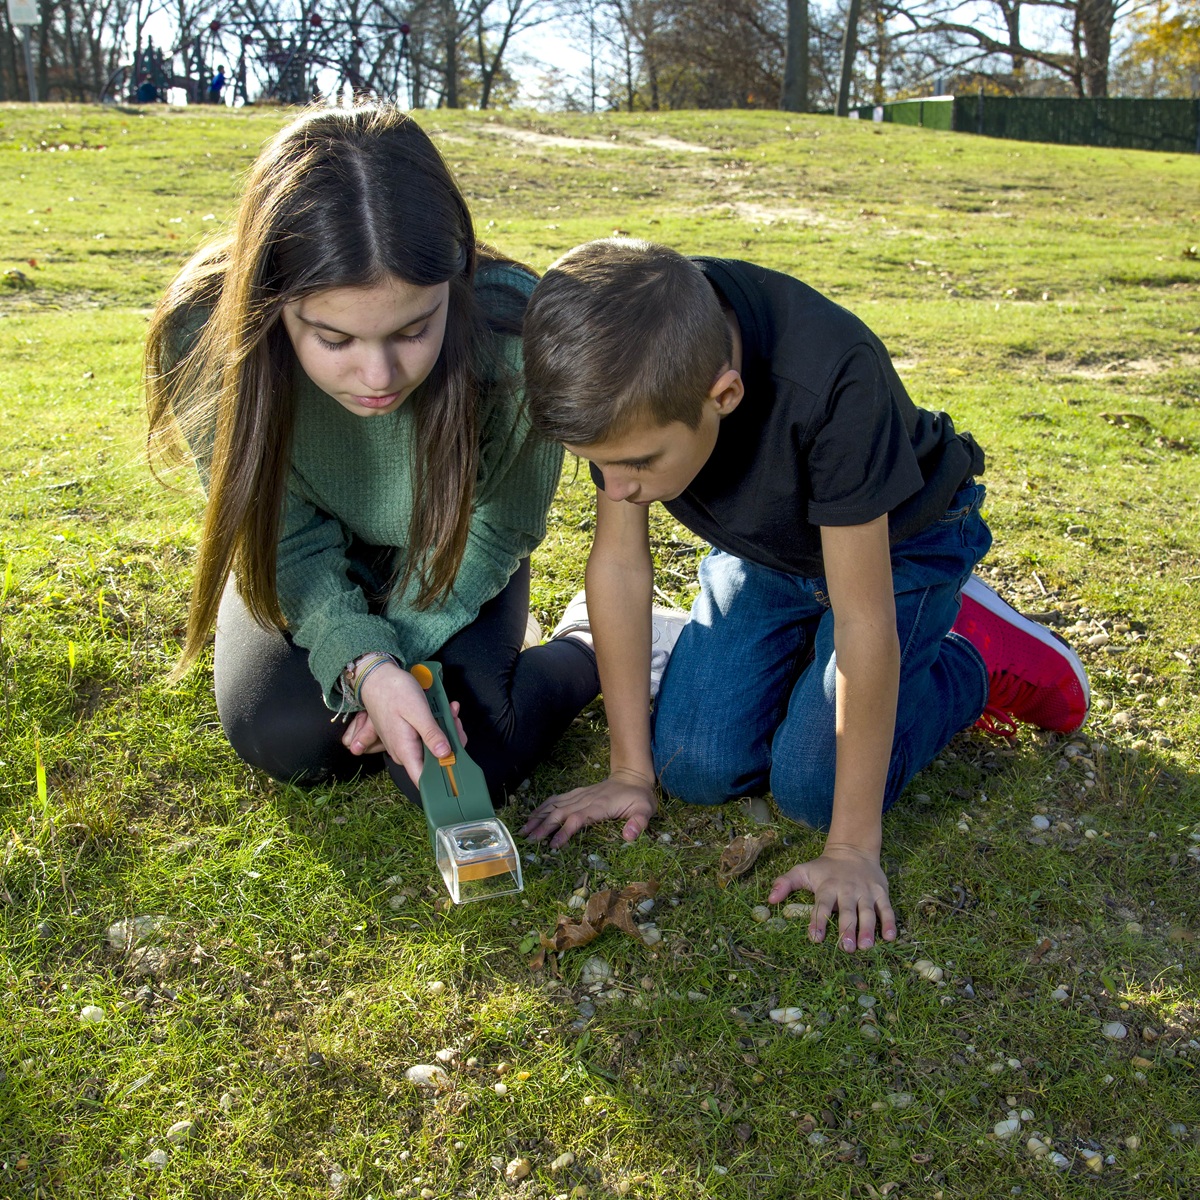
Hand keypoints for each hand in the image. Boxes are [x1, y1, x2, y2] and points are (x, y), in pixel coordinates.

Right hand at [342, 664, 465, 786]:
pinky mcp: (407, 736)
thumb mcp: (417, 711)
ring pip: (433, 747)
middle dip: (451, 743)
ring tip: (450, 711)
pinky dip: (438, 725)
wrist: (377, 678)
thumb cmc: (394, 691)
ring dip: (446, 731)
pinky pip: (427, 737)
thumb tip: (445, 754)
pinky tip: (444, 711)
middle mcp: (403, 752)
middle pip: (434, 761)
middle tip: (455, 720)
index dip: (442, 778)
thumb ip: (431, 734)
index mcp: (405, 750)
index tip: (459, 765)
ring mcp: (405, 744)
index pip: (423, 779)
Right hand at [521, 769, 656, 848]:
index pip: (578, 818)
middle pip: (561, 812)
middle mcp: (586, 799)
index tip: (553, 845)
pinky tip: (533, 816)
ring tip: (524, 829)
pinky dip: (543, 807)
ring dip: (539, 816)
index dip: (565, 831)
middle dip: (544, 826)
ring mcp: (580, 795)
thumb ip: (638, 823)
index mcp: (600, 806)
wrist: (633, 778)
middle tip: (528, 840)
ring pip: (555, 805)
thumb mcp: (646, 810)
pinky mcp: (577, 793)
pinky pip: (557, 799)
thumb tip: (629, 837)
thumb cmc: (639, 798)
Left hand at [767, 843, 896, 952]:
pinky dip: (890, 922)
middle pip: (847, 911)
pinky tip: (890, 938)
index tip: (815, 938)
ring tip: (866, 946)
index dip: (818, 921)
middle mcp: (847, 890)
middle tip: (846, 947)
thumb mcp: (802, 871)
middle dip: (846, 929)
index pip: (821, 905)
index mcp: (827, 886)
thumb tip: (769, 900)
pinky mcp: (881, 893)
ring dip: (868, 929)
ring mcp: (866, 892)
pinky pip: (887, 908)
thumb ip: (785, 883)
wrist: (853, 850)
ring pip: (868, 912)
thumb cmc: (825, 868)